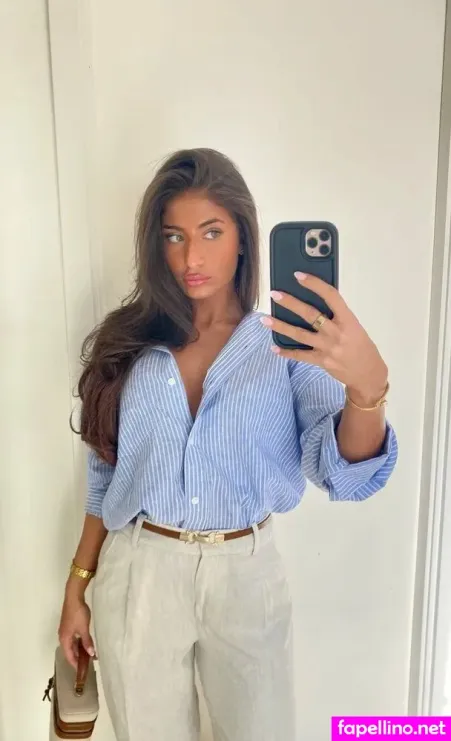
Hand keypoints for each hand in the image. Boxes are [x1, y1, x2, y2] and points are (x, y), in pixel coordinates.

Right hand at [58, 594, 95, 669]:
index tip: (82, 670)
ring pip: (71, 644)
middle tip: (87, 662)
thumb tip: (91, 654)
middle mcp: (62, 636)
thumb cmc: (78, 614)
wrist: (73, 597)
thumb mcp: (84, 629)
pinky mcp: (68, 625)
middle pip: (69, 650)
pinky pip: (72, 638)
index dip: (75, 663)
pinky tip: (85, 642)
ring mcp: (65, 630)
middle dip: (78, 656)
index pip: (69, 656)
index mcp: (64, 639)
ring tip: (88, 653)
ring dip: (78, 649)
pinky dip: (78, 642)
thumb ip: (87, 642)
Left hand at [264, 272, 387, 404]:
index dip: (314, 284)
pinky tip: (274, 347)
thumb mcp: (354, 326)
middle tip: (274, 294)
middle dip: (290, 303)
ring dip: (280, 326)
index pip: (331, 296)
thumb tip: (313, 300)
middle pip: (310, 314)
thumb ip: (337, 315)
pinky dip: (286, 352)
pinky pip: (300, 355)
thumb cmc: (360, 344)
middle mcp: (337, 332)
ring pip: (299, 334)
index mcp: (348, 319)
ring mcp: (328, 347)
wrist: (368, 373)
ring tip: (265, 319)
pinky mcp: (322, 361)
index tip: (298, 275)